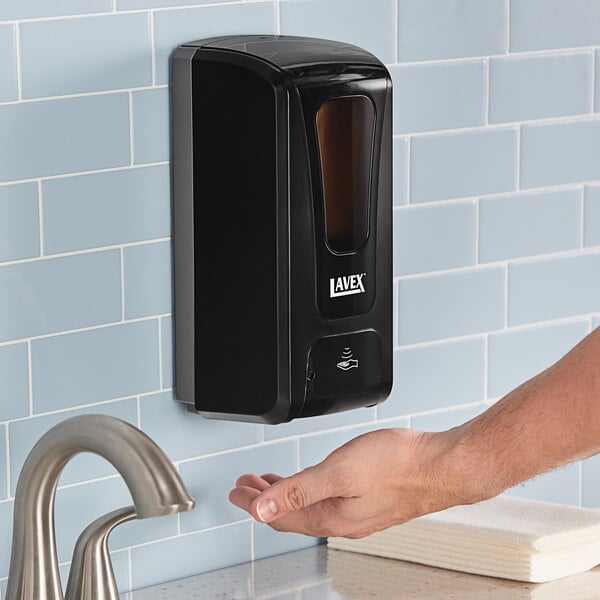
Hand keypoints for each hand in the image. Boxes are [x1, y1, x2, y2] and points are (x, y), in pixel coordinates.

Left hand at [229, 427, 477, 538]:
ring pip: (308, 506)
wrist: (443, 465)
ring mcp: (358, 512)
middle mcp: (342, 520)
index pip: (278, 515)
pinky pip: (327, 500)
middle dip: (264, 498)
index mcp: (330, 516)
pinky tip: (313, 482)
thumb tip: (263, 508)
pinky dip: (308, 490)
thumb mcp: (339, 472)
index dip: (252, 502)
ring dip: (286, 494)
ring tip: (272, 482)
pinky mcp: (371, 500)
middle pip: (291, 513)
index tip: (236, 490)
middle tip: (247, 486)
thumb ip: (298, 491)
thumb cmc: (399, 465)